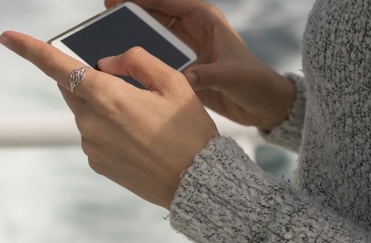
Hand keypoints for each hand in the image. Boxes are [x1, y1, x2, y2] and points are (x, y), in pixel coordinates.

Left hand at [0, 31, 217, 208]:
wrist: (196, 183)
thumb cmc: (189, 131)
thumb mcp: (173, 82)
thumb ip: (135, 60)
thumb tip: (106, 62)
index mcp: (107, 96)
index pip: (57, 66)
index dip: (29, 48)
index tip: (7, 37)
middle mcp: (90, 121)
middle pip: (74, 87)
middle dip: (92, 80)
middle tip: (130, 87)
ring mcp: (90, 145)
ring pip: (87, 112)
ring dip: (106, 107)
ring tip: (146, 121)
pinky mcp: (96, 163)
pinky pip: (95, 135)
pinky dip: (111, 130)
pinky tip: (140, 139)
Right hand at [107, 0, 295, 130]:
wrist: (264, 105)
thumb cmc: (255, 83)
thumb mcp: (233, 76)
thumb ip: (209, 75)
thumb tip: (184, 78)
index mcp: (206, 19)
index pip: (170, 0)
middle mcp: (194, 29)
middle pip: (156, 13)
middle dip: (132, 11)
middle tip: (106, 12)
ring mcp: (186, 48)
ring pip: (153, 34)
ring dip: (133, 34)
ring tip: (107, 35)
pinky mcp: (183, 66)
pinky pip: (156, 56)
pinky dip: (141, 58)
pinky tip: (122, 64)